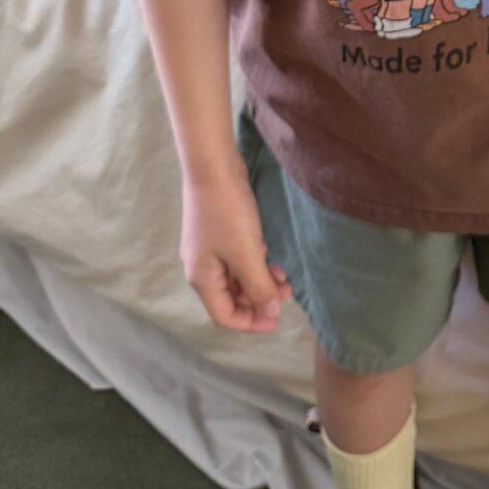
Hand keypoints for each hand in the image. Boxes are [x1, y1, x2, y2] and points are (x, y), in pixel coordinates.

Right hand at [181, 168, 292, 333]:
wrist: (213, 166)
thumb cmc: (227, 212)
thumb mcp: (246, 253)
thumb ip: (258, 285)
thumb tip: (270, 311)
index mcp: (202, 279)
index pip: (224, 316)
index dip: (251, 322)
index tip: (278, 319)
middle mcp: (202, 268)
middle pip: (230, 298)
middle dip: (258, 299)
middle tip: (286, 291)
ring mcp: (209, 249)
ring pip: (236, 278)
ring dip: (259, 280)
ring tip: (283, 276)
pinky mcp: (219, 232)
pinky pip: (237, 259)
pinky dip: (254, 263)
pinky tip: (269, 257)